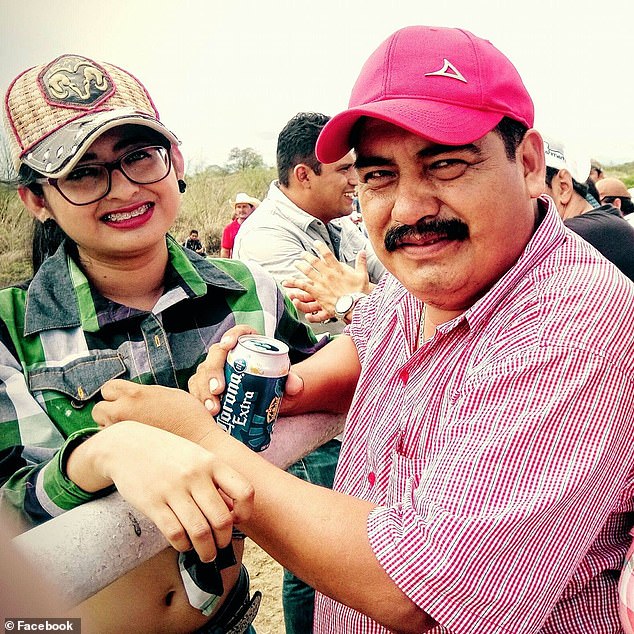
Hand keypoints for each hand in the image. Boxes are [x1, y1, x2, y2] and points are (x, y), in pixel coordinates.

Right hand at [67, 420, 253, 562]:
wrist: (126, 444)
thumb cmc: (167, 452)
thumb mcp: (196, 454)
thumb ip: (215, 477)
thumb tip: (232, 510)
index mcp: (211, 462)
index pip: (244, 491)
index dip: (245, 512)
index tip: (237, 520)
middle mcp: (195, 475)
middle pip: (222, 520)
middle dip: (224, 540)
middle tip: (220, 546)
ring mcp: (173, 490)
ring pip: (200, 532)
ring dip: (207, 551)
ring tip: (206, 554)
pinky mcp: (152, 503)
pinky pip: (175, 534)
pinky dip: (183, 546)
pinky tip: (184, 544)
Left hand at [94, 379, 213, 442]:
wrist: (199, 441)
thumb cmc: (189, 416)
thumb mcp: (168, 393)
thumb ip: (145, 393)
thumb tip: (134, 396)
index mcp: (135, 393)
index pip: (107, 388)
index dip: (115, 393)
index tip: (122, 398)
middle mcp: (124, 411)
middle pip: (98, 409)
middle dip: (108, 411)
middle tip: (124, 415)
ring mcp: (123, 431)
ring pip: (102, 427)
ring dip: (111, 427)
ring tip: (129, 430)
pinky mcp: (127, 448)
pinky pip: (113, 443)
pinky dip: (119, 442)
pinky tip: (134, 442)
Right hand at [187, 325, 305, 416]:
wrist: (269, 401)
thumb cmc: (276, 386)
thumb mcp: (286, 384)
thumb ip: (293, 382)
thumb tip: (294, 384)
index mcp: (250, 345)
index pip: (240, 333)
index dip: (232, 335)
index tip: (227, 344)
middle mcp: (229, 354)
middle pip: (216, 354)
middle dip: (213, 371)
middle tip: (219, 389)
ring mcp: (215, 369)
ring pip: (203, 373)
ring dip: (204, 390)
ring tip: (214, 408)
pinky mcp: (207, 385)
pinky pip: (197, 389)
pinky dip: (200, 399)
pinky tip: (206, 412)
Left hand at [282, 240, 369, 318]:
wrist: (354, 306)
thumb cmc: (359, 293)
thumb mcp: (363, 276)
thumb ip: (361, 263)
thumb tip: (363, 252)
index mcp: (338, 268)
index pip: (327, 254)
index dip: (320, 247)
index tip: (316, 243)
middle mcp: (328, 274)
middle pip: (314, 261)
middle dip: (307, 256)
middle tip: (303, 254)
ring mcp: (321, 283)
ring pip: (307, 272)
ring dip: (301, 266)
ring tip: (296, 263)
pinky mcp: (317, 293)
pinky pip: (304, 286)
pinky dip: (296, 282)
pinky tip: (290, 280)